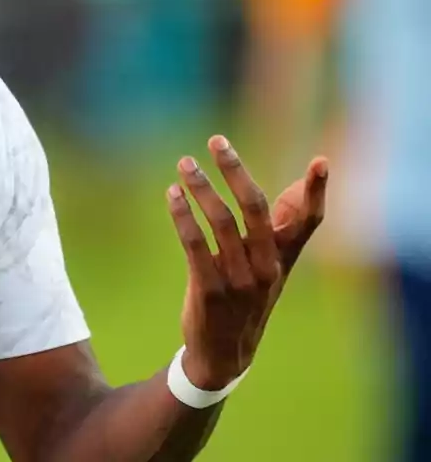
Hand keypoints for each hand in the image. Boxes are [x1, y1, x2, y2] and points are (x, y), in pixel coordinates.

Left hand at [166, 135, 327, 390]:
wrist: (223, 353)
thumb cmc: (246, 297)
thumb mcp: (269, 267)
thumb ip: (280, 229)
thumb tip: (296, 187)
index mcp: (283, 259)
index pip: (308, 222)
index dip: (316, 193)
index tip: (321, 161)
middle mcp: (266, 267)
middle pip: (255, 208)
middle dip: (236, 170)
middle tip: (216, 141)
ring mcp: (238, 280)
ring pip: (221, 221)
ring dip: (201, 187)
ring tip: (185, 163)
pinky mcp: (210, 289)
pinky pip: (194, 244)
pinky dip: (183, 215)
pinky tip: (173, 195)